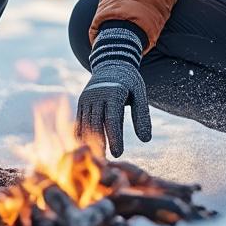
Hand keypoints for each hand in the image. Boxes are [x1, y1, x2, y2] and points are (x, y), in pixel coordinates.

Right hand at [75, 27, 151, 156]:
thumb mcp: (140, 94)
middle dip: (100, 144)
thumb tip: (146, 140)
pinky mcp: (81, 102)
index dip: (114, 138)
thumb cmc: (129, 81)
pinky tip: (87, 148)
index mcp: (113, 93)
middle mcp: (97, 95)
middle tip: (106, 163)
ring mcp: (87, 98)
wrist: (111, 62)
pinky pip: (79, 120)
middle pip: (96, 124)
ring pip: (86, 123)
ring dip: (90, 142)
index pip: (113, 119)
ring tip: (98, 158)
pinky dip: (81, 134)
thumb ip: (142, 116)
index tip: (118, 154)